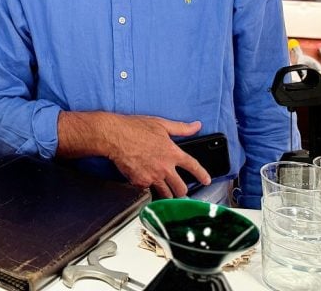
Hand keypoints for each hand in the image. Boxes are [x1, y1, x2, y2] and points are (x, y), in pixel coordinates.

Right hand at [58, 112, 208, 199]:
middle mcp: (165, 167)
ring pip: (166, 194)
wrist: (114, 136)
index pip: (193, 166)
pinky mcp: (140, 182)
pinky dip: (147, 187)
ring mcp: (153, 177)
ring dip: (168, 195)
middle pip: (181, 188)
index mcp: (172, 153)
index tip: (207, 180)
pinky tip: (145, 181)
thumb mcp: (160, 124)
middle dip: (182, 191)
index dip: (202, 174)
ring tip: (167, 195)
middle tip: (180, 191)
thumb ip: (181, 128)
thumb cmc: (134, 128)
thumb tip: (196, 126)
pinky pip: (147, 189)